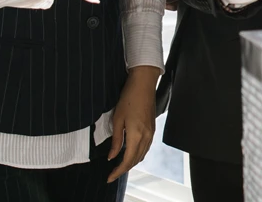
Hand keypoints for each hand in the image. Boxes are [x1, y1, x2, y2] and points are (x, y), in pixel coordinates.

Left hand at [107, 65, 159, 182]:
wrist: (143, 83)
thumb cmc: (129, 97)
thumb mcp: (117, 119)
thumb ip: (116, 140)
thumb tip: (112, 155)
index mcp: (136, 135)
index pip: (127, 160)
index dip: (118, 171)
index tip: (109, 177)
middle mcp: (146, 136)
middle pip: (136, 160)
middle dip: (124, 169)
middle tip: (113, 174)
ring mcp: (151, 132)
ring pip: (142, 154)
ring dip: (132, 163)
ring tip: (120, 166)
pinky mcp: (152, 127)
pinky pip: (146, 147)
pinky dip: (138, 154)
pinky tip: (132, 153)